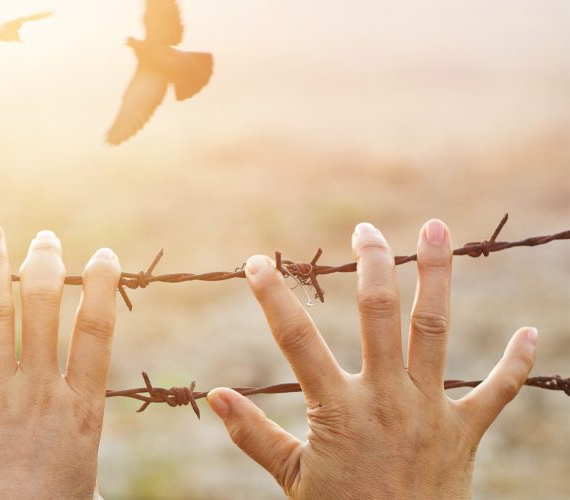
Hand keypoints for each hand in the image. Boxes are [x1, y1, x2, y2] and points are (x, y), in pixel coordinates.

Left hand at [0, 221, 120, 498]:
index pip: (96, 333)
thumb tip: (86, 452)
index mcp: (82, 409)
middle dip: (45, 265)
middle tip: (44, 239)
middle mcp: (42, 393)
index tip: (102, 256)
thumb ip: (81, 445)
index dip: (101, 289)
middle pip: (45, 310)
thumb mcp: (85, 480)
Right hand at [207, 219, 537, 498]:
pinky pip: (497, 392)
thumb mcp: (290, 479)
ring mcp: (429, 411)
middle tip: (366, 230)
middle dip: (372, 265)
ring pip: (435, 330)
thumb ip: (253, 434)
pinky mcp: (463, 432)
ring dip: (437, 276)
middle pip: (379, 315)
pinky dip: (517, 363)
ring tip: (437, 229)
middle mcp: (386, 399)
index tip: (258, 263)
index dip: (273, 297)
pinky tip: (532, 333)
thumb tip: (216, 396)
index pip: (296, 340)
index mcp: (337, 410)